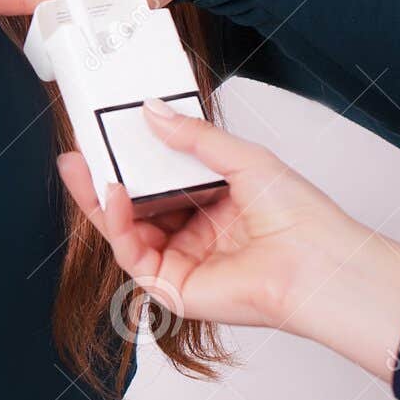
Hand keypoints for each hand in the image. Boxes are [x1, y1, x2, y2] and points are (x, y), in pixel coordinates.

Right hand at [57, 102, 399, 380]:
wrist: (319, 264)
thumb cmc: (300, 218)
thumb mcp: (242, 158)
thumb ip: (194, 137)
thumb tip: (153, 112)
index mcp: (212, 201)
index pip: (159, 177)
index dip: (132, 156)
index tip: (108, 132)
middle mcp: (194, 232)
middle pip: (135, 204)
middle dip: (103, 178)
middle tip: (80, 151)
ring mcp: (182, 260)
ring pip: (126, 230)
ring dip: (102, 199)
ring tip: (86, 168)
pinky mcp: (174, 287)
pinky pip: (133, 255)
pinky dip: (118, 224)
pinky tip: (115, 196)